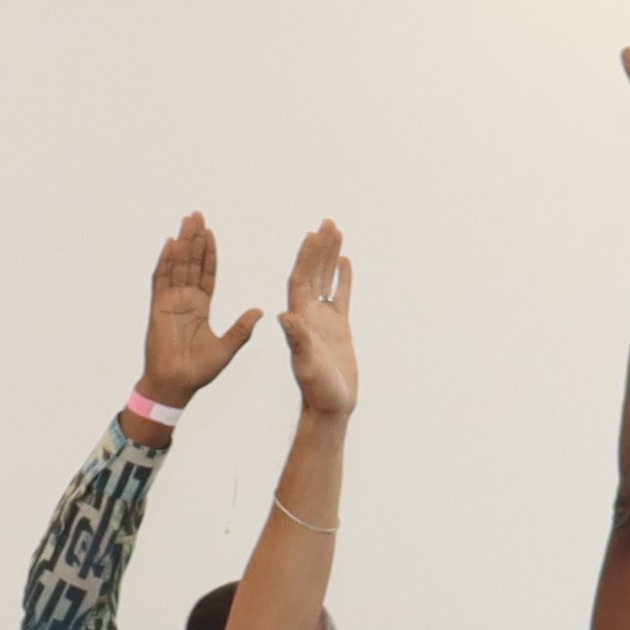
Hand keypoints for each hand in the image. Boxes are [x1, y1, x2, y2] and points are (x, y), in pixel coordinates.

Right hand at [136, 213, 258, 413]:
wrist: (176, 385)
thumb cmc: (198, 371)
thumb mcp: (227, 348)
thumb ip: (241, 329)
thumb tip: (260, 311)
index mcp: (200, 307)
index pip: (206, 273)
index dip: (208, 253)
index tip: (210, 232)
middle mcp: (184, 301)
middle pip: (190, 263)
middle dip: (194, 239)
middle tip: (197, 215)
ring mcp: (170, 303)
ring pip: (177, 266)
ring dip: (182, 244)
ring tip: (186, 222)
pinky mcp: (158, 309)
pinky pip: (162, 281)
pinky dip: (165, 262)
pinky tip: (170, 244)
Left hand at [275, 220, 355, 417]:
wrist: (329, 407)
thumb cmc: (317, 390)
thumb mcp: (306, 364)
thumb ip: (297, 340)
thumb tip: (285, 316)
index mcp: (298, 319)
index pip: (300, 280)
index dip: (306, 257)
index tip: (313, 235)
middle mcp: (307, 315)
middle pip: (312, 273)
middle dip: (319, 248)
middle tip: (327, 222)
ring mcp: (323, 320)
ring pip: (326, 280)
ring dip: (329, 256)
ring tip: (336, 231)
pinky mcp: (338, 328)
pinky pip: (339, 296)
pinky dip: (342, 278)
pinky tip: (344, 261)